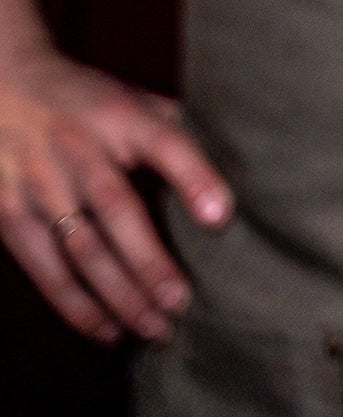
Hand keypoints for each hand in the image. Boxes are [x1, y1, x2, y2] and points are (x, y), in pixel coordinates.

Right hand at [0, 44, 231, 343]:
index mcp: (119, 114)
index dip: (194, 178)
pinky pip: (44, 268)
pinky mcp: (10, 214)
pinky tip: (109, 332)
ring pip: (80, 247)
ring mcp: (39, 182)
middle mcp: (78, 147)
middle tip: (184, 302)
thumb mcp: (130, 97)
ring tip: (156, 328)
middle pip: (116, 208)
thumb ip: (177, 126)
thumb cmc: (87, 100)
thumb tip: (244, 155)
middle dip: (150, 261)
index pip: (163, 142)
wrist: (2, 84)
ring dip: (119, 295)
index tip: (222, 218)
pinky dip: (76, 306)